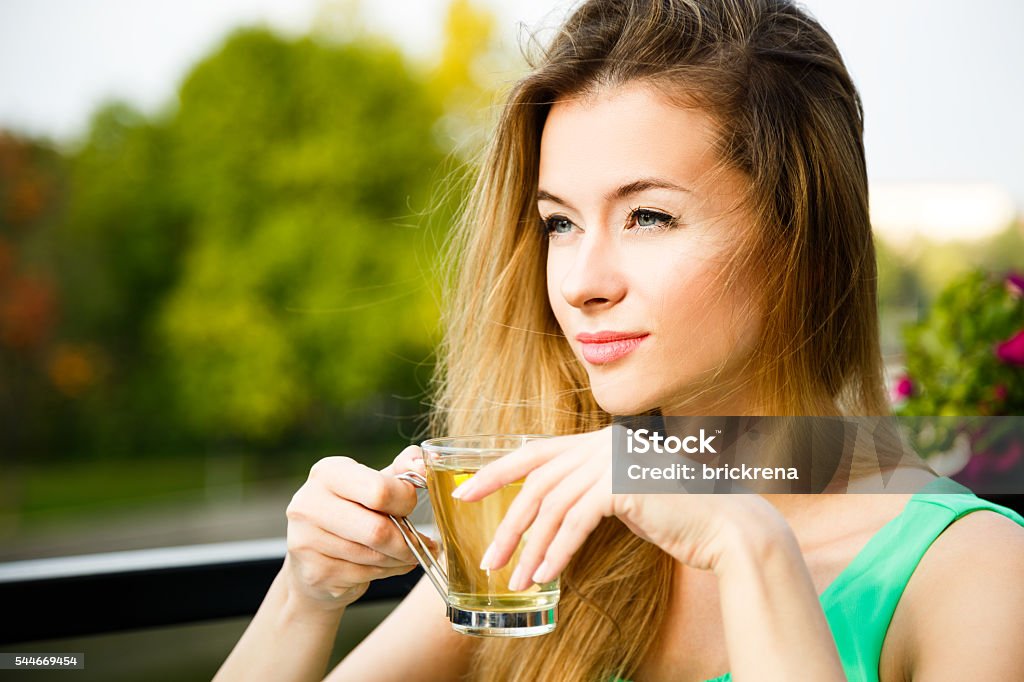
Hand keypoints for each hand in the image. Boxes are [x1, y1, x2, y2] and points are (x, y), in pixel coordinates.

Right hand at [283, 446, 438, 610]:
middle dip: (408, 540)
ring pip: (375, 556)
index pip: (378, 490)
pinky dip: (388, 571)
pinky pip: (366, 575)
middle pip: (377, 530)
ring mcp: (307, 540)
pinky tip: (388, 564)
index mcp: (328, 473)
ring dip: (401, 558)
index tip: (411, 505)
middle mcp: (310, 504)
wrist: (313, 556)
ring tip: (408, 554)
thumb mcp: (373, 482)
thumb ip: (402, 469)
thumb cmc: (352, 511)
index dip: (405, 500)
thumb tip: (425, 464)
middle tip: (421, 541)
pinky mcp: (314, 572)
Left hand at [450, 426, 786, 590]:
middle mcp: (602, 444)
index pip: (535, 452)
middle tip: (488, 557)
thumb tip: (548, 516)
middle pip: (536, 482)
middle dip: (508, 523)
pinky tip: (545, 575)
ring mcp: (612, 460)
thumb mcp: (625, 498)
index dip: (496, 472)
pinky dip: (557, 551)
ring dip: (530, 547)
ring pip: (551, 505)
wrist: (727, 527)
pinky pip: (575, 522)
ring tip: (514, 578)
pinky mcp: (622, 485)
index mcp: (599, 442)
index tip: (464, 492)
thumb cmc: (678, 517)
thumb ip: (590, 494)